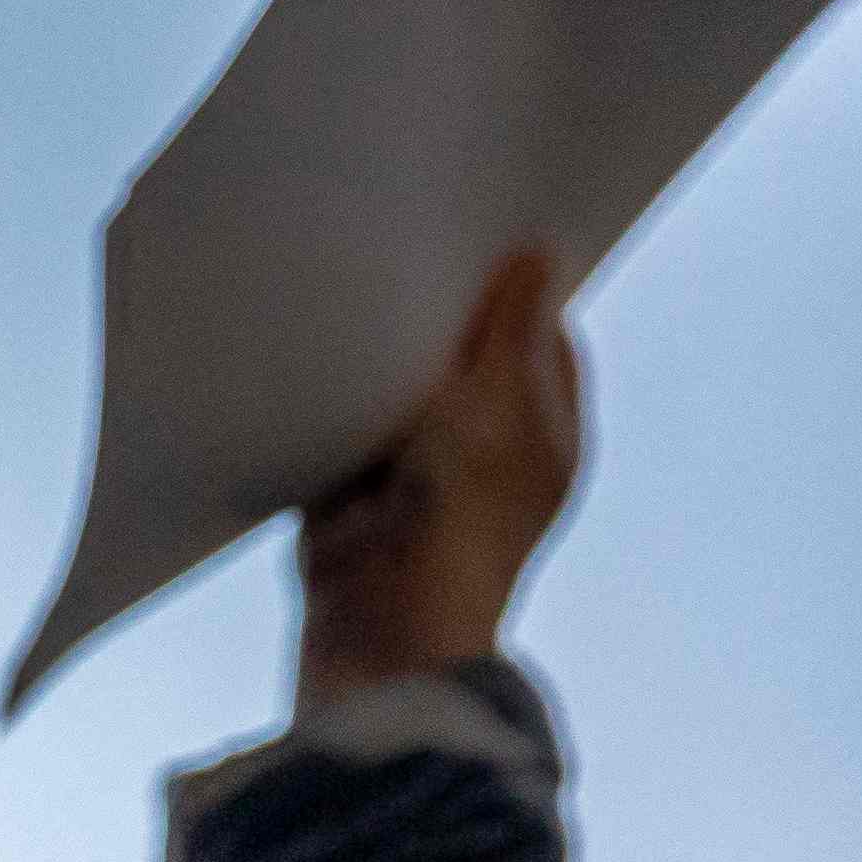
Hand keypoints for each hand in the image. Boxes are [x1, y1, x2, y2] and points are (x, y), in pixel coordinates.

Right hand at [294, 244, 581, 709]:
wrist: (380, 624)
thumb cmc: (461, 519)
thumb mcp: (499, 400)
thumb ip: (512, 327)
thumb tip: (538, 256)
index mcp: (546, 432)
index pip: (542, 337)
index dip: (517, 288)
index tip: (487, 236)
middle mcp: (485, 452)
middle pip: (467, 360)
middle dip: (442, 319)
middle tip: (416, 250)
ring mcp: (414, 476)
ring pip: (399, 394)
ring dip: (380, 362)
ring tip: (360, 297)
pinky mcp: (347, 498)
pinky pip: (336, 433)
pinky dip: (326, 407)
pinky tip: (315, 365)